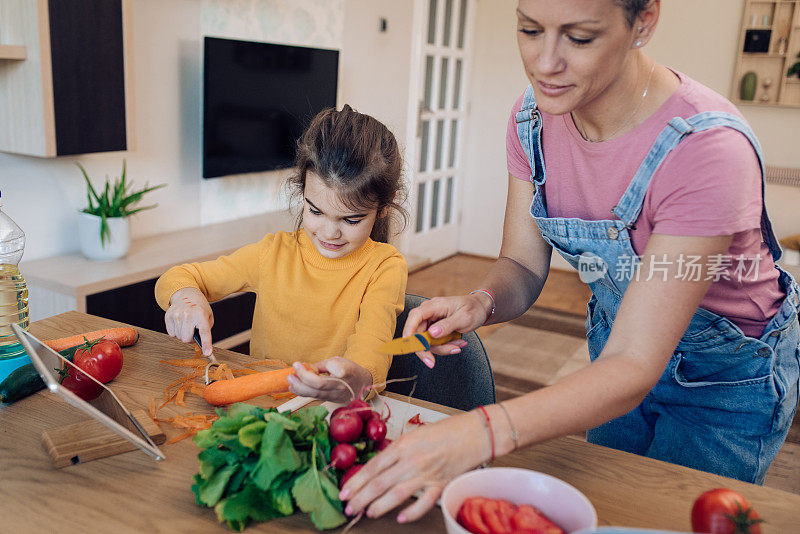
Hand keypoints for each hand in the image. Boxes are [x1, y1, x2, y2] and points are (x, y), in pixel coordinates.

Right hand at [164, 287, 213, 354]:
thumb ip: (205, 330)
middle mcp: (188, 314)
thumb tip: (200, 344)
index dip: (206, 344)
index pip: (204, 332)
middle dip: (191, 339)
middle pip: (187, 339)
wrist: (187, 294)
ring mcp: (177, 314)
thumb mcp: (208, 317)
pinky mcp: (168, 316)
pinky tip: (180, 323)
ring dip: (184, 335)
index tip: (207, 353)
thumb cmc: (199, 308)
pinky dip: (176, 332)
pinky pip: (171, 334)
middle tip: (194, 332)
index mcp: (201, 314)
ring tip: (187, 325)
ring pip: (179, 337)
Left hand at [287, 357, 372, 402]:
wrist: (362, 382)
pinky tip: (295, 387)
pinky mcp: (332, 400)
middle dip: (300, 380)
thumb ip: (321, 366)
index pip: (329, 374)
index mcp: (346, 372)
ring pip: (315, 395)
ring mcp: (336, 395)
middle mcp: (341, 386)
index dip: (309, 372)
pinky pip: (315, 397)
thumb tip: (304, 368)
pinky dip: (303, 392)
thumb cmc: (350, 369)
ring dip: (299, 388)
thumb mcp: (337, 360)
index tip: (298, 364)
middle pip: (318, 387)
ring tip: (290, 380)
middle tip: (291, 374)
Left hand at [339, 410, 488, 521]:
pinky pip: (423, 503)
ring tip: (368, 513)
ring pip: (397, 494)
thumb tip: (381, 464)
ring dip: (379, 506)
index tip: (345, 490)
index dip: (357, 480)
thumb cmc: (448, 430)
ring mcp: (427, 473)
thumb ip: (399, 449)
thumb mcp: (417, 434)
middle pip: (380, 482)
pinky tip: (401, 517)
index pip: (374, 466)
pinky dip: (411, 512)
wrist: (475, 433)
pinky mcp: (441, 485)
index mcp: (404, 444)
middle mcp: (412, 459)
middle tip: (350, 506)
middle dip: (361, 497)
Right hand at [401, 295, 485, 366]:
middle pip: (417, 333)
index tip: (410, 346)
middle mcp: (429, 313)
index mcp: (434, 306)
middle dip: (428, 348)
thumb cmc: (473, 309)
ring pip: (426, 341)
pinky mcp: (434, 329)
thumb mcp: (464, 318)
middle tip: (432, 363)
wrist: (480, 309)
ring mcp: (430, 322)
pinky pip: (433, 343)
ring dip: (441, 348)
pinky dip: (444, 347)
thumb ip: (448, 325)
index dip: (409, 330)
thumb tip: (432, 333)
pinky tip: (458, 343)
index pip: (415, 316)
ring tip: (459, 345)